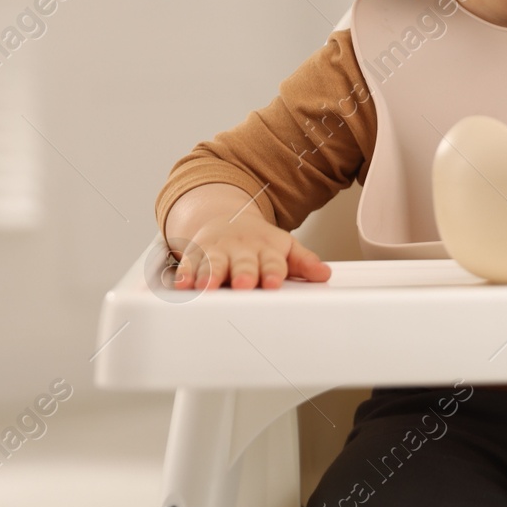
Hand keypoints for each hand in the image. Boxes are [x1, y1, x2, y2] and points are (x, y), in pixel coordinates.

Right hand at [170, 209, 330, 290]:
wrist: (228, 220)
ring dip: (209, 274)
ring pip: (213, 263)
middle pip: (242, 263)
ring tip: (207, 286)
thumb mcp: (285, 247)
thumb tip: (324, 274)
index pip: (272, 261)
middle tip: (243, 285)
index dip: (273, 271)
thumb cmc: (260, 242)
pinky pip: (188, 265)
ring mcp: (217, 251)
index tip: (275, 282)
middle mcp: (241, 249)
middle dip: (243, 273)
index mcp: (267, 248)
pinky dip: (184, 274)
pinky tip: (182, 284)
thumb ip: (304, 262)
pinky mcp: (196, 256)